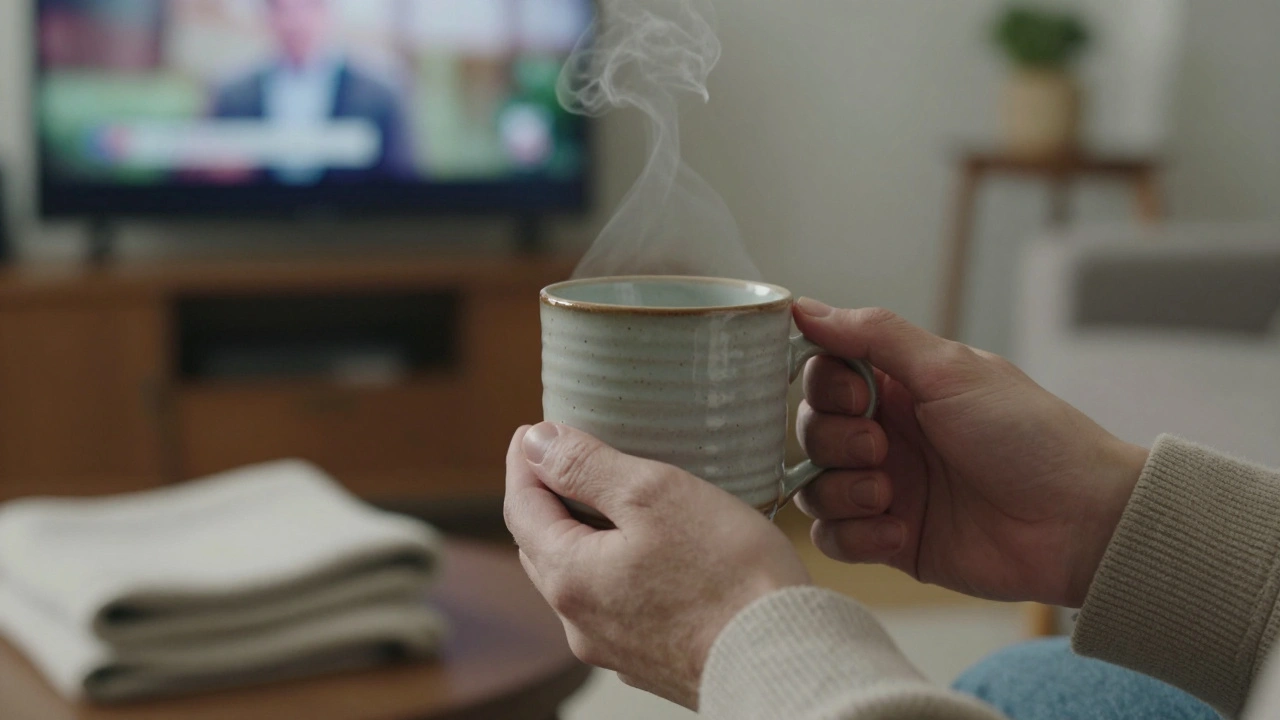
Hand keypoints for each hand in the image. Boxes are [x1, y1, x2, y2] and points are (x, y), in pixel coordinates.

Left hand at [504, 423, 809, 708]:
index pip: (520, 508)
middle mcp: (579, 622)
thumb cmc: (727, 576)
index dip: (524, 462)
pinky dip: (617, 568)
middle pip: (543, 547)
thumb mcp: (654, 495)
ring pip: (579, 579)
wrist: (784, 661)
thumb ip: (586, 467)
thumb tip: (536, 443)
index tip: (533, 431)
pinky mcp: (651, 660)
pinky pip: (616, 604)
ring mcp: (615, 647)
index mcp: (569, 577)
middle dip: (547, 499)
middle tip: (564, 459)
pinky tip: (651, 553)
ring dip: (582, 536)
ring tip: (610, 500)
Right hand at [791, 300, 1148, 607]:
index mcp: (900, 387)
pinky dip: (854, 536)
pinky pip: (835, 540)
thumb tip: (803, 306)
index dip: (824, 385)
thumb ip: (874, 336)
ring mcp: (888, 489)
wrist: (1079, 521)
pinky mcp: (892, 540)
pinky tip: (899, 532)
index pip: (823, 374)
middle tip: (880, 447)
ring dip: (839, 489)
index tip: (856, 394)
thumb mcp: (950, 370)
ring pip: (814, 486)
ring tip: (888, 496)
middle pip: (810, 429)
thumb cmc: (1028, 435)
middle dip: (833, 439)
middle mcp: (887, 434)